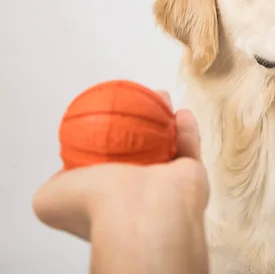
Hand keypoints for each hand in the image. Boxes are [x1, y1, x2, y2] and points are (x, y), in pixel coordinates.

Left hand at [32, 91, 209, 273]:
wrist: (138, 211)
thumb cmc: (95, 205)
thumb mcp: (49, 199)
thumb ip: (52, 185)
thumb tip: (60, 175)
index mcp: (109, 198)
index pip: (109, 167)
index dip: (107, 140)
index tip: (107, 118)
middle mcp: (139, 192)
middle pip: (141, 149)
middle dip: (141, 124)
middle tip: (139, 100)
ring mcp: (168, 185)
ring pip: (168, 146)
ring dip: (166, 120)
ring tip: (161, 97)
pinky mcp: (191, 177)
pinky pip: (190, 148)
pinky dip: (187, 129)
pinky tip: (182, 112)